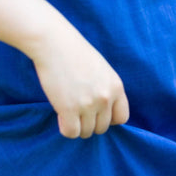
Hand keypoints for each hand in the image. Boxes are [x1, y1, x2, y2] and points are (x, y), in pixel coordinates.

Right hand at [30, 21, 129, 138]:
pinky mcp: (69, 109)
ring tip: (69, 111)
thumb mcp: (102, 70)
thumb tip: (103, 114)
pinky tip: (61, 116)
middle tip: (78, 112)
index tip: (97, 113)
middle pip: (102, 128)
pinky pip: (71, 133)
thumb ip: (107, 90)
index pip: (121, 118)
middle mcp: (105, 98)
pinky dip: (66, 128)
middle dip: (90, 123)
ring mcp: (88, 104)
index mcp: (116, 87)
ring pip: (86, 132)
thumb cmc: (75, 54)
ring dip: (77, 126)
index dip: (109, 119)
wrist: (54, 43)